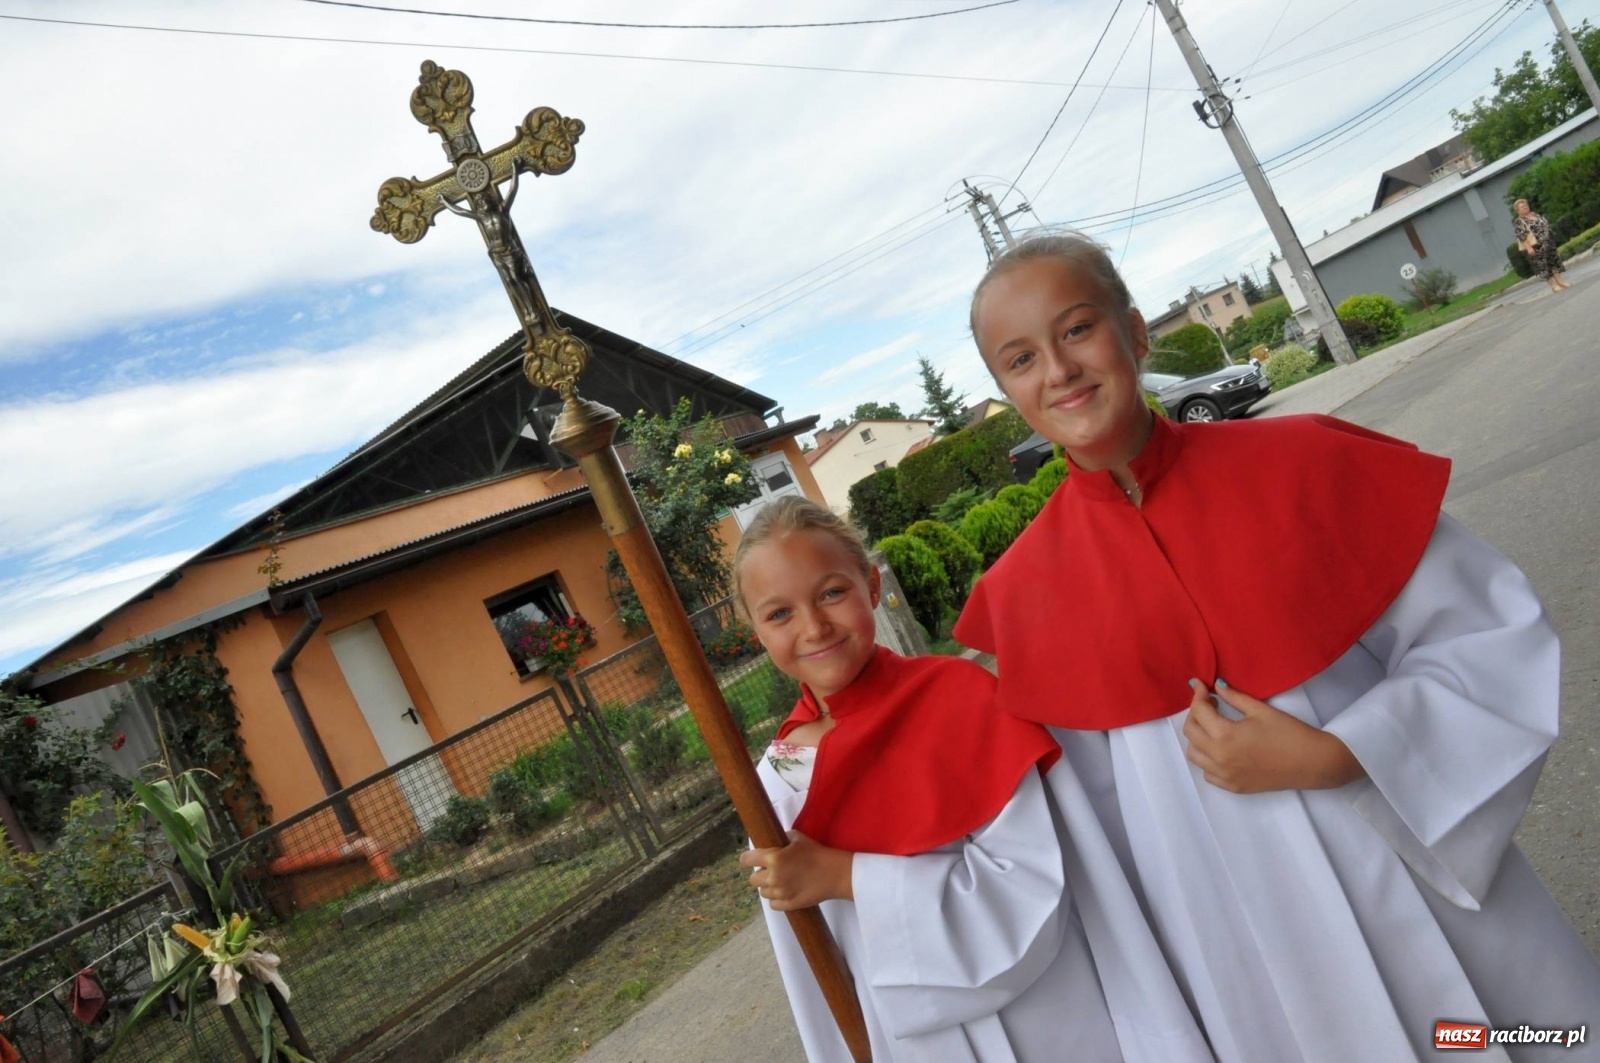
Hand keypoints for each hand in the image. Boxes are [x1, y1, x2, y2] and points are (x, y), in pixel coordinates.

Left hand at [738, 831, 854, 910]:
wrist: (835, 873)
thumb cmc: (817, 852)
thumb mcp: (797, 838)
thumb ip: (780, 839)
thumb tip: (771, 843)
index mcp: (773, 858)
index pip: (747, 859)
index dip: (748, 859)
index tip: (752, 859)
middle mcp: (773, 877)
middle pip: (753, 879)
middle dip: (760, 874)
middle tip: (772, 870)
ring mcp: (780, 893)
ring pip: (763, 892)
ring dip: (769, 886)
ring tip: (782, 881)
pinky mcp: (788, 905)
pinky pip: (772, 904)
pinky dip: (777, 899)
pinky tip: (786, 892)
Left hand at [1182, 678, 1364, 793]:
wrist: (1312, 762)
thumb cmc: (1289, 733)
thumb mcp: (1260, 710)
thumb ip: (1234, 697)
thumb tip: (1217, 685)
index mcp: (1226, 736)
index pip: (1199, 712)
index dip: (1198, 695)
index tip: (1202, 685)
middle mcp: (1219, 758)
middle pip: (1190, 733)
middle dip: (1195, 713)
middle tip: (1209, 703)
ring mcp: (1225, 776)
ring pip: (1194, 755)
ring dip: (1197, 737)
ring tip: (1212, 726)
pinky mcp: (1233, 787)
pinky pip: (1207, 773)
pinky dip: (1207, 760)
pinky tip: (1220, 749)